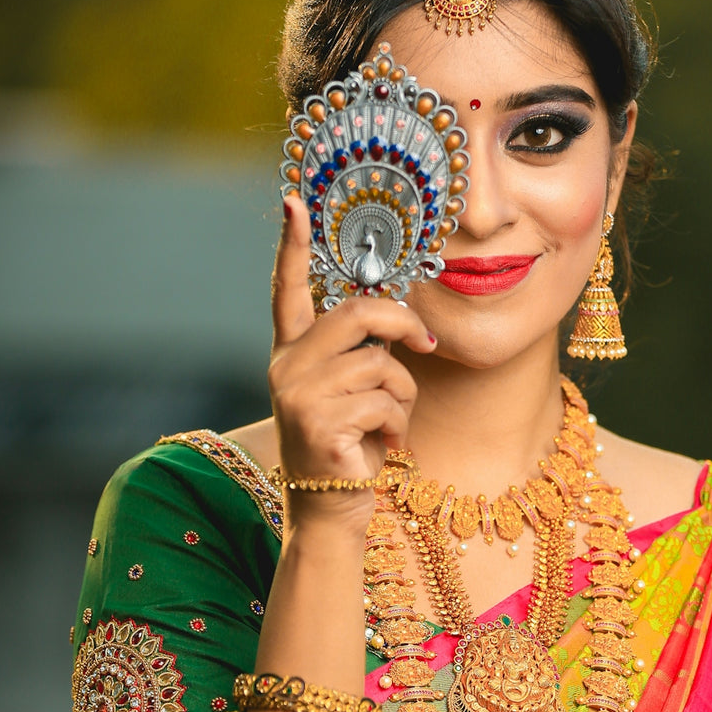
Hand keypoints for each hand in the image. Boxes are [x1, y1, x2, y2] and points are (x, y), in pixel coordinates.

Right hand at [268, 196, 434, 528]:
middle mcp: (285, 367)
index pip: (286, 290)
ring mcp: (297, 394)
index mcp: (291, 353)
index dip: (290, 245)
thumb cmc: (350, 447)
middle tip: (426, 346)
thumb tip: (403, 322)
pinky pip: (384, 400)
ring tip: (389, 423)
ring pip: (380, 364)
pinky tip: (382, 444)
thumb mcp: (351, 392)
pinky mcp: (319, 422)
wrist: (330, 510)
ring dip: (403, 394)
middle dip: (403, 326)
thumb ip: (361, 353)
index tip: (292, 201)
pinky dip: (398, 422)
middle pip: (356, 314)